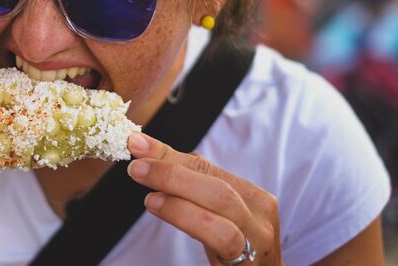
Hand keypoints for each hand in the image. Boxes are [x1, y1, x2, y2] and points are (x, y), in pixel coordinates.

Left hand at [127, 132, 281, 264]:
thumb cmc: (233, 251)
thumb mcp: (213, 217)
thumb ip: (188, 190)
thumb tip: (147, 157)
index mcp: (251, 197)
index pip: (205, 168)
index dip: (168, 155)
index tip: (137, 144)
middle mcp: (260, 214)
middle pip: (217, 187)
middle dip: (173, 174)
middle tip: (137, 168)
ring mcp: (259, 240)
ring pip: (224, 208)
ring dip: (181, 201)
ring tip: (149, 198)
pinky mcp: (250, 263)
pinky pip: (225, 240)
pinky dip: (193, 221)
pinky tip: (163, 212)